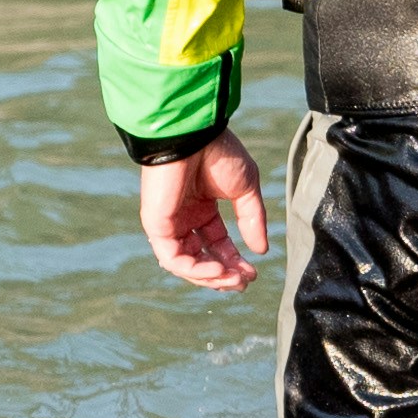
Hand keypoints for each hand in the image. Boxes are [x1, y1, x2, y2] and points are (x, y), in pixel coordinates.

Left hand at [137, 131, 270, 290]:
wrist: (194, 135)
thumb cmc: (218, 153)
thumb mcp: (245, 189)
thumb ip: (252, 220)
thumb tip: (260, 252)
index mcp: (201, 208)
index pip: (216, 244)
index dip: (234, 262)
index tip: (253, 274)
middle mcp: (183, 218)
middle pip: (201, 258)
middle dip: (224, 274)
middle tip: (244, 282)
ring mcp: (168, 223)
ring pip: (186, 264)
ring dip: (210, 277)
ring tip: (233, 280)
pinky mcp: (157, 225)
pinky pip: (173, 259)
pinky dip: (195, 270)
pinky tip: (217, 270)